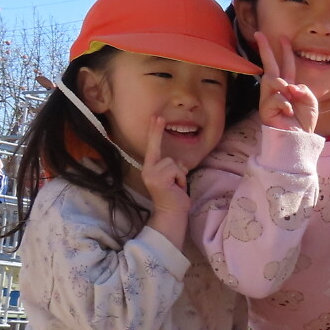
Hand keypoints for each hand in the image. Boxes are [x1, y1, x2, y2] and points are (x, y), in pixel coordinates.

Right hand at [143, 113, 190, 245]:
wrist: (172, 213)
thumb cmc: (174, 196)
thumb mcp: (172, 178)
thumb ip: (171, 167)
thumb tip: (178, 163)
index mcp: (150, 168)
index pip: (152, 147)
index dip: (155, 132)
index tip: (157, 117)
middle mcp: (148, 170)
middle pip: (167, 155)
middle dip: (172, 160)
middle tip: (168, 157)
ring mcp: (152, 174)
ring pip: (174, 163)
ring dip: (180, 175)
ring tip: (176, 187)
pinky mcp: (159, 178)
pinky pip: (177, 170)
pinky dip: (181, 180)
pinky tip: (176, 189)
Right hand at [254, 33, 319, 133]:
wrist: (298, 140)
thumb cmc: (303, 122)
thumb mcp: (311, 102)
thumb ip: (304, 90)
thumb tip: (290, 86)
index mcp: (289, 86)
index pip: (286, 65)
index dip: (285, 51)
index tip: (283, 37)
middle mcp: (277, 90)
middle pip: (269, 66)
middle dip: (265, 49)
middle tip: (259, 34)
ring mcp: (269, 99)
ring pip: (271, 80)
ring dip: (282, 85)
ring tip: (289, 97)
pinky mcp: (265, 109)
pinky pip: (276, 98)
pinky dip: (286, 104)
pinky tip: (288, 113)